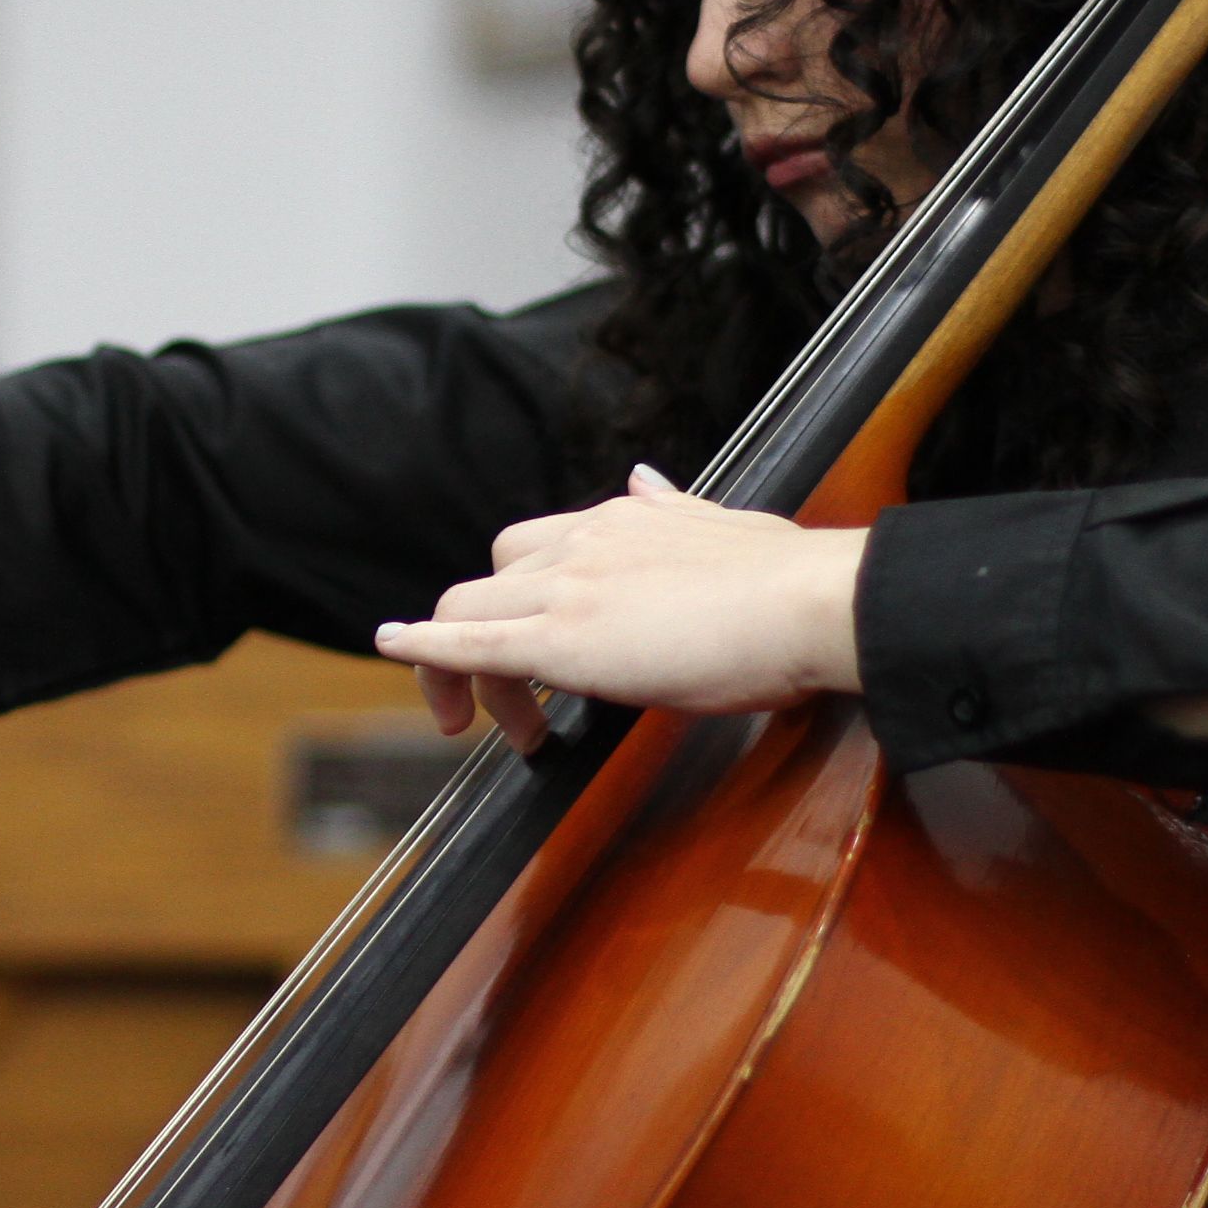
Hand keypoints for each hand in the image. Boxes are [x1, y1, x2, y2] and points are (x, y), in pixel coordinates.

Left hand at [375, 465, 867, 752]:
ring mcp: (568, 588)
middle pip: (490, 577)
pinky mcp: (563, 640)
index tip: (531, 650)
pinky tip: (394, 647)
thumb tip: (646, 477)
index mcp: (623, 518)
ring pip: (467, 609)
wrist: (813, 604)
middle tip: (515, 709)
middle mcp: (583, 542)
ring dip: (462, 670)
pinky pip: (467, 640)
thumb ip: (677, 506)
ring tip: (495, 731)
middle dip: (483, 636)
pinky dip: (423, 647)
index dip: (520, 596)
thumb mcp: (725, 524)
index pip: (537, 546)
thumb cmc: (789, 583)